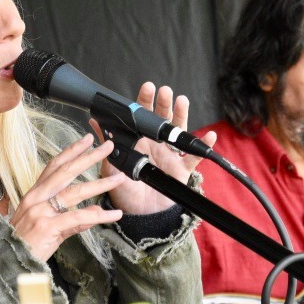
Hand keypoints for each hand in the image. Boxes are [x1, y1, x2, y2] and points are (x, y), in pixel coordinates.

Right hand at [10, 134, 125, 260]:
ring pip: (75, 192)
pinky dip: (99, 216)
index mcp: (34, 195)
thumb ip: (73, 219)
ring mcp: (40, 212)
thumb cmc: (26, 246)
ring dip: (100, 184)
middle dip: (88, 157)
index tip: (87, 140)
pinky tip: (114, 214)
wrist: (8, 264)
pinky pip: (78, 218)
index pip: (54, 166)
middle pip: (66, 172)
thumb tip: (93, 211)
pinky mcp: (48, 227)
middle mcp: (36, 199)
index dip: (71, 152)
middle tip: (107, 147)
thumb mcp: (49, 228)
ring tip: (119, 179)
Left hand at [94, 82, 216, 214]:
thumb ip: (106, 146)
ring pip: (179, 131)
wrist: (139, 215)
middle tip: (164, 92)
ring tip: (182, 101)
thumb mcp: (111, 168)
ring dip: (182, 115)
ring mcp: (170, 155)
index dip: (145, 102)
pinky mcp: (182, 169)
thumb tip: (93, 122)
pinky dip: (203, 146)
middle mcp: (155, 144)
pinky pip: (194, 156)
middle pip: (162, 119)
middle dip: (164, 104)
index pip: (141, 117)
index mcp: (138, 141)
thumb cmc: (124, 191)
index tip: (147, 88)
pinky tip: (209, 135)